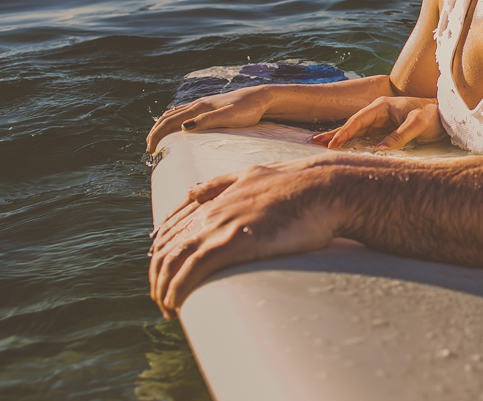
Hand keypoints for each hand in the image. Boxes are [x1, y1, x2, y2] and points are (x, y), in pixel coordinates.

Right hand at [146, 85, 269, 153]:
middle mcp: (198, 104)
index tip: (150, 150)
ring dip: (163, 126)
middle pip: (168, 117)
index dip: (157, 136)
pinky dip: (174, 120)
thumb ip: (206, 121)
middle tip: (149, 149)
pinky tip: (178, 127)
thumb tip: (182, 128)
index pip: (170, 121)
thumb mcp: (228, 117)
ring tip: (157, 139)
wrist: (262, 98)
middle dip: (156, 132)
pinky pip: (185, 112)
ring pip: (175, 113)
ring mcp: (204, 104)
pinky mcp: (210, 107)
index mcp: (199, 107)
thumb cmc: (248, 109)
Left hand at [148, 158, 339, 318]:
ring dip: (163, 289)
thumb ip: (220, 183)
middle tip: (165, 300)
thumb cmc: (298, 184)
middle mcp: (210, 210)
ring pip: (171, 261)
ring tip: (169, 309)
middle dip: (158, 277)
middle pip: (164, 248)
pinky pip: (190, 270)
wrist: (324, 187)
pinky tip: (176, 304)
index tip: (165, 276)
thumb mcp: (251, 174)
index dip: (161, 256)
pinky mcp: (233, 241)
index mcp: (213, 197)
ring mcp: (220, 224)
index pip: (168, 230)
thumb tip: (194, 191)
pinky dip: (176, 290)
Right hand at [310, 96, 443, 150]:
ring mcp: (381, 120)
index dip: (345, 132)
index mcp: (382, 105)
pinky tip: (344, 148)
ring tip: (322, 145)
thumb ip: (399, 136)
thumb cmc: (433, 115)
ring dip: (340, 137)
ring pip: (357, 130)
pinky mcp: (385, 129)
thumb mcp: (418, 125)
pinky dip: (353, 141)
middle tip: (314, 142)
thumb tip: (378, 151)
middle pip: (352, 124)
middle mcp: (379, 111)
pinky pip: (365, 136)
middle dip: (334, 133)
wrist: (447, 113)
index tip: (333, 144)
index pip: (358, 120)